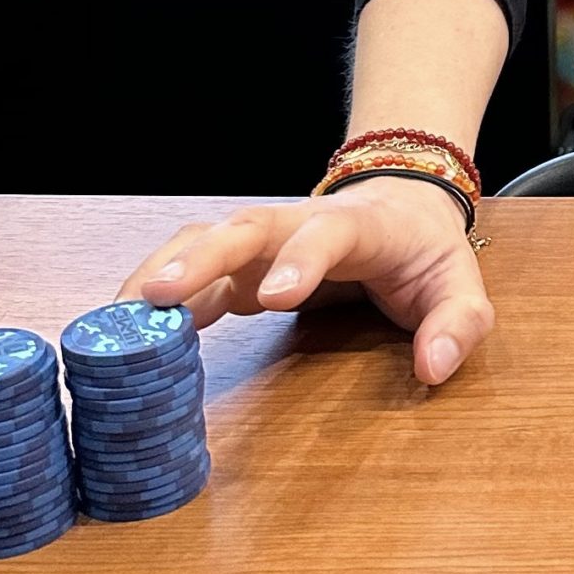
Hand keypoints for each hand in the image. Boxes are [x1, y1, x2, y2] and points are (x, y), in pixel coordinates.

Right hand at [116, 177, 493, 386]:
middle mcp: (301, 224)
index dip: (302, 260)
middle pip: (247, 226)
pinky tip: (117, 329)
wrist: (401, 205)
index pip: (328, 233)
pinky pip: (192, 270)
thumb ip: (458, 324)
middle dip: (202, 257)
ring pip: (206, 239)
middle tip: (156, 296)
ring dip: (163, 271)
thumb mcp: (459, 286)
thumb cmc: (424, 253)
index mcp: (361, 226)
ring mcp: (265, 244)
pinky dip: (154, 292)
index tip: (275, 296)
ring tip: (114, 317)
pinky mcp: (240, 267)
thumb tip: (433, 368)